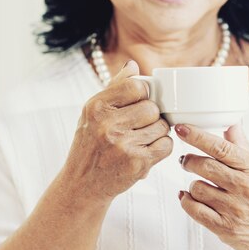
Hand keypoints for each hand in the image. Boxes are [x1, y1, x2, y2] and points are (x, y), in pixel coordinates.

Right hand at [61, 60, 172, 203]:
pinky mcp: (137, 163)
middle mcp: (108, 125)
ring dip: (157, 133)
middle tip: (139, 126)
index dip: (143, 94)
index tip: (139, 103)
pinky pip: (166, 145)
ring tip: (140, 140)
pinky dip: (161, 147)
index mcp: (96, 108)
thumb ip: (113, 88)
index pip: (135, 86)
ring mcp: (123, 145)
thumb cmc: (89, 146)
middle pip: (152, 108)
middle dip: (151, 116)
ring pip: (162, 127)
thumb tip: (133, 65)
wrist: (82, 184)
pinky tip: (146, 151)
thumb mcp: (91, 114)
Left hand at [174, 123, 248, 249]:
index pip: (221, 147)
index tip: (182, 128)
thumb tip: (230, 124)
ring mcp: (234, 209)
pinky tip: (189, 198)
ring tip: (199, 185)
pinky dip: (186, 201)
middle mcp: (245, 188)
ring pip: (196, 187)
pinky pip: (193, 209)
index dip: (197, 136)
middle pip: (204, 166)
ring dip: (192, 185)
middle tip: (186, 161)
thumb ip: (243, 147)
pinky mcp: (224, 227)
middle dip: (189, 161)